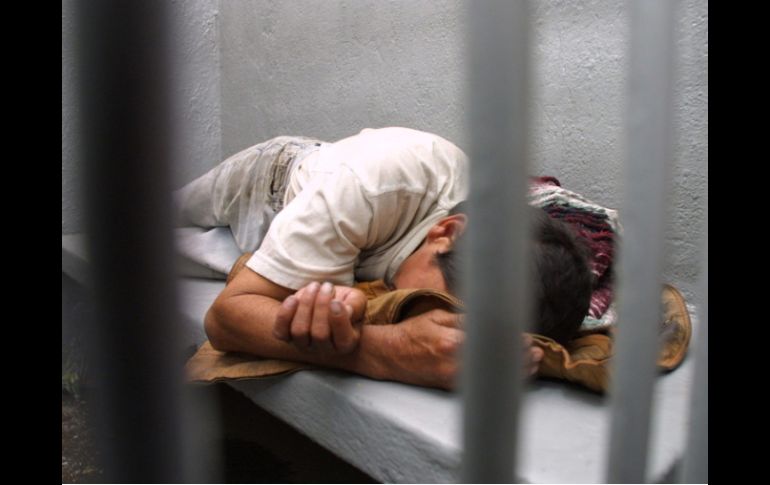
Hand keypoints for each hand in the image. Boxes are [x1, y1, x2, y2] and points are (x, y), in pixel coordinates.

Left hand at [273, 281, 366, 353]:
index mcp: (346, 343)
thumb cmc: (345, 302)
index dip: (339, 320)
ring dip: (306, 305)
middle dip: (322, 306)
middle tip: (327, 286)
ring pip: (300, 331)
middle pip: (320, 334)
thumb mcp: (357, 300)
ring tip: (314, 287)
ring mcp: (303, 345)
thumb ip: (356, 305)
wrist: (325, 301)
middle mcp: (324, 349)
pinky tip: (294, 298)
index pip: (343, 340)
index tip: (336, 301)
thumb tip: (345, 310)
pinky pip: (281, 331)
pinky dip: (285, 314)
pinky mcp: (287, 337)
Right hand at [370, 311, 543, 388]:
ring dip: (513, 372)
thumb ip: (465, 318)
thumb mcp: (437, 316)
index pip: (491, 343)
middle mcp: (453, 363)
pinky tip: (510, 377)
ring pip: (491, 378)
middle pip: (495, 364)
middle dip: (519, 359)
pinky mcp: (449, 387)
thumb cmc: (412, 332)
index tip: (527, 339)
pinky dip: (497, 381)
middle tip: (536, 353)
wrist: (389, 355)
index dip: (513, 342)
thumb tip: (492, 319)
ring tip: (532, 365)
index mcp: (451, 342)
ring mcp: (451, 378)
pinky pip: (481, 386)